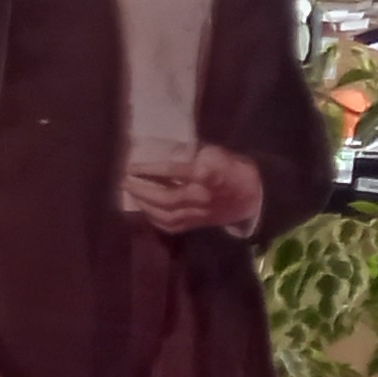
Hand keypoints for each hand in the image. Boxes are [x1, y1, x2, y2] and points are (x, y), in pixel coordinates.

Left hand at [123, 143, 261, 235]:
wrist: (253, 195)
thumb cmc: (231, 168)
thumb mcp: (216, 152)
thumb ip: (191, 152)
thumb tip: (165, 150)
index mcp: (207, 175)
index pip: (173, 172)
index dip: (149, 169)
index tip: (131, 166)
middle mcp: (201, 197)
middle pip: (166, 198)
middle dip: (141, 190)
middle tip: (124, 181)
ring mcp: (199, 214)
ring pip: (166, 215)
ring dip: (144, 205)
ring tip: (131, 193)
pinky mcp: (197, 225)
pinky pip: (171, 226)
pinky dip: (154, 218)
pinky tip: (144, 208)